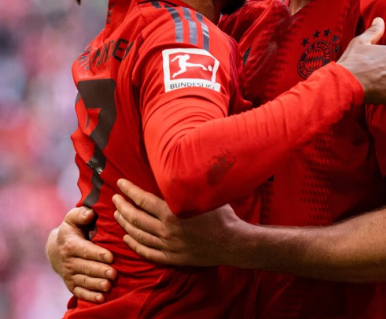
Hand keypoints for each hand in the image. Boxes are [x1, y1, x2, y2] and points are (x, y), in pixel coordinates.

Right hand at [46, 207, 116, 302]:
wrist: (56, 248)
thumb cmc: (72, 230)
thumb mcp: (73, 218)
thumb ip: (81, 214)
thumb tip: (90, 213)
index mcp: (70, 244)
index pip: (84, 250)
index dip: (97, 254)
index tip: (110, 257)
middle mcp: (68, 261)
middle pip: (85, 267)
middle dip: (99, 271)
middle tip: (114, 274)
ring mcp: (69, 274)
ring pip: (83, 281)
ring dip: (96, 285)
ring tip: (109, 286)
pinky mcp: (71, 284)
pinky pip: (79, 292)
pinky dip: (89, 296)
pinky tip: (101, 299)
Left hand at [113, 178, 239, 266]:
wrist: (233, 242)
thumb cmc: (223, 215)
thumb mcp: (206, 195)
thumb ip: (189, 185)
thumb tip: (181, 166)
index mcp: (173, 213)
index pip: (143, 200)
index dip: (130, 191)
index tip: (120, 183)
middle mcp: (167, 230)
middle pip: (136, 218)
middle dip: (122, 207)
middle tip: (115, 199)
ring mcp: (168, 246)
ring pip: (138, 235)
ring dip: (124, 224)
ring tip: (117, 215)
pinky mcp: (172, 258)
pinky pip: (146, 252)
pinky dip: (134, 245)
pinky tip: (127, 238)